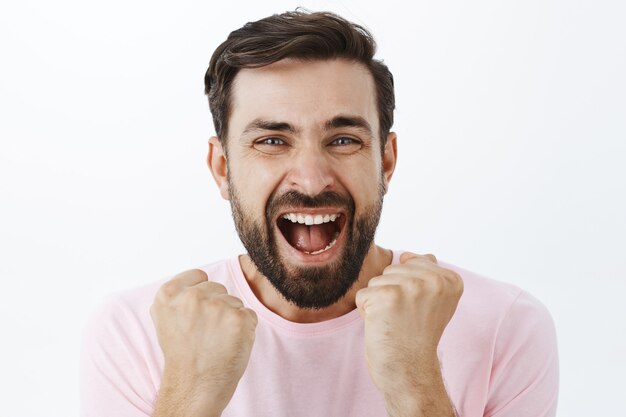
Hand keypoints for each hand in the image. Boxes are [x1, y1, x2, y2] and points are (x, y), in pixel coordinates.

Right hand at [150, 269, 257, 415]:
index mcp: (169, 293)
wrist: (194, 386)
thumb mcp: (165, 318)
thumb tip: (199, 278)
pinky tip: (229, 343)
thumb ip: (179, 294)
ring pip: (235, 301)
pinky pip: (249, 315)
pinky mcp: (239, 319)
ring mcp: (217, 307)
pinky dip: (244, 329)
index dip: (201, 295)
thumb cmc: (182, 354)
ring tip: (215, 340)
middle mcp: (192, 297)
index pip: (199, 275)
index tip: (195, 315)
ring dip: (230, 318)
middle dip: (216, 306)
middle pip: (218, 288)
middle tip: (205, 333)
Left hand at [355, 252, 462, 414]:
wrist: (409, 372)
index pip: (413, 263)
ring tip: (395, 323)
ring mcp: (411, 287)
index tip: (419, 312)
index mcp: (450, 279)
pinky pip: (363, 295)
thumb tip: (407, 255)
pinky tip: (384, 328)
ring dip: (379, 303)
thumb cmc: (417, 337)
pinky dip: (367, 314)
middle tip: (405, 319)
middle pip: (392, 270)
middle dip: (391, 294)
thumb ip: (426, 274)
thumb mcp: (434, 302)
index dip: (408, 289)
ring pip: (376, 281)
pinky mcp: (386, 296)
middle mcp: (434, 280)